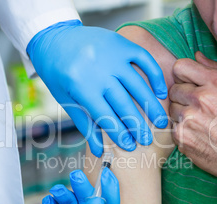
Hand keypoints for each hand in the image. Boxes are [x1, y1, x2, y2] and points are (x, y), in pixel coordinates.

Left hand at [27, 20, 167, 156]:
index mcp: (80, 85)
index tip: (130, 146)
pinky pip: (144, 60)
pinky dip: (155, 76)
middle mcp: (98, 69)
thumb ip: (85, 124)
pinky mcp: (121, 42)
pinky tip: (161, 92)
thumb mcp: (66, 100)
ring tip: (161, 123)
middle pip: (123, 102)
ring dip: (151, 105)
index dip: (119, 133)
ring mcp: (112, 54)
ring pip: (137, 84)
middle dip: (137, 125)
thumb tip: (99, 152)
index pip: (105, 115)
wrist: (55, 38)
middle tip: (147, 140)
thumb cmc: (58, 73)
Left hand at [169, 51, 216, 191]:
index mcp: (216, 82)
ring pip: (171, 107)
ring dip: (181, 113)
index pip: (180, 66)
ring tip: (200, 121)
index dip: (184, 75)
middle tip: (198, 107)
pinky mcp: (181, 136)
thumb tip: (196, 56)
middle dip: (182, 96)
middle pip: (173, 88)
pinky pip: (172, 125)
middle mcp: (201, 98)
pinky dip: (181, 129)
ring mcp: (189, 118)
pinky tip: (197, 133)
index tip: (189, 83)